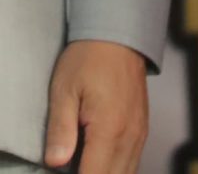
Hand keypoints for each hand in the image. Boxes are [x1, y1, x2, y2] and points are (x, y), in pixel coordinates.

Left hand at [43, 40, 147, 173]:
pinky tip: (97, 161)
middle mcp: (130, 138)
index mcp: (109, 130)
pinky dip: (115, 169)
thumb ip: (60, 129)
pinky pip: (131, 163)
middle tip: (69, 169)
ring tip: (81, 164)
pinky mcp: (142, 131)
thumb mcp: (64, 89)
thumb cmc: (88, 58)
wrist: (118, 36)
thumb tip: (55, 162)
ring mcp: (139, 136)